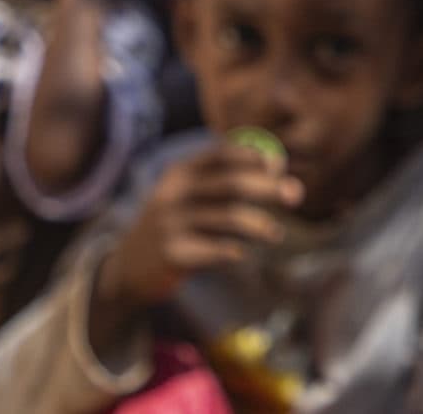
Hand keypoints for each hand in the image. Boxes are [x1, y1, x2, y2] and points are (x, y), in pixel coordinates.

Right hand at [98, 144, 303, 313]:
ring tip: (276, 234)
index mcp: (179, 173)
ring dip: (259, 224)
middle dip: (267, 187)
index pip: (220, 154)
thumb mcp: (184, 196)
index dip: (252, 157)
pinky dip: (234, 251)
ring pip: (228, 217)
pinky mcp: (172, 254)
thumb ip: (222, 182)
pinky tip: (243, 255)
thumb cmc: (172, 226)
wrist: (127, 268)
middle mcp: (174, 193)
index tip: (278, 165)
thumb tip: (276, 168)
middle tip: (295, 195)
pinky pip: (214, 250)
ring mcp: (171, 223)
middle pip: (231, 184)